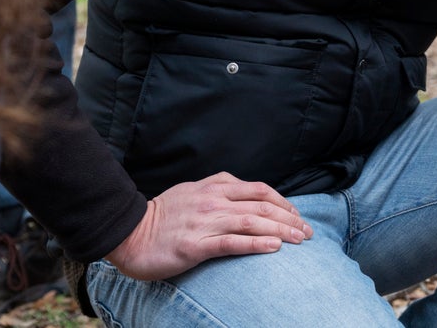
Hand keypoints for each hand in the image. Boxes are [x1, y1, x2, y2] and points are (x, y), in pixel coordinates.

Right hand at [105, 171, 312, 279]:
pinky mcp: (195, 245)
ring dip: (281, 231)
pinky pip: (231, 243)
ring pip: (252, 223)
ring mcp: (205, 222)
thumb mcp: (195, 192)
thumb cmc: (164, 216)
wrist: (128, 233)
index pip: (261, 191)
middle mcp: (214, 201)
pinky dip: (256, 244)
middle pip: (263, 206)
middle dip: (290, 219)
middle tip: (308, 233)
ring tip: (300, 241)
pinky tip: (274, 248)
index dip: (285, 202)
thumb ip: (221, 191)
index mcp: (216, 187)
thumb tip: (250, 198)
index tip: (298, 217)